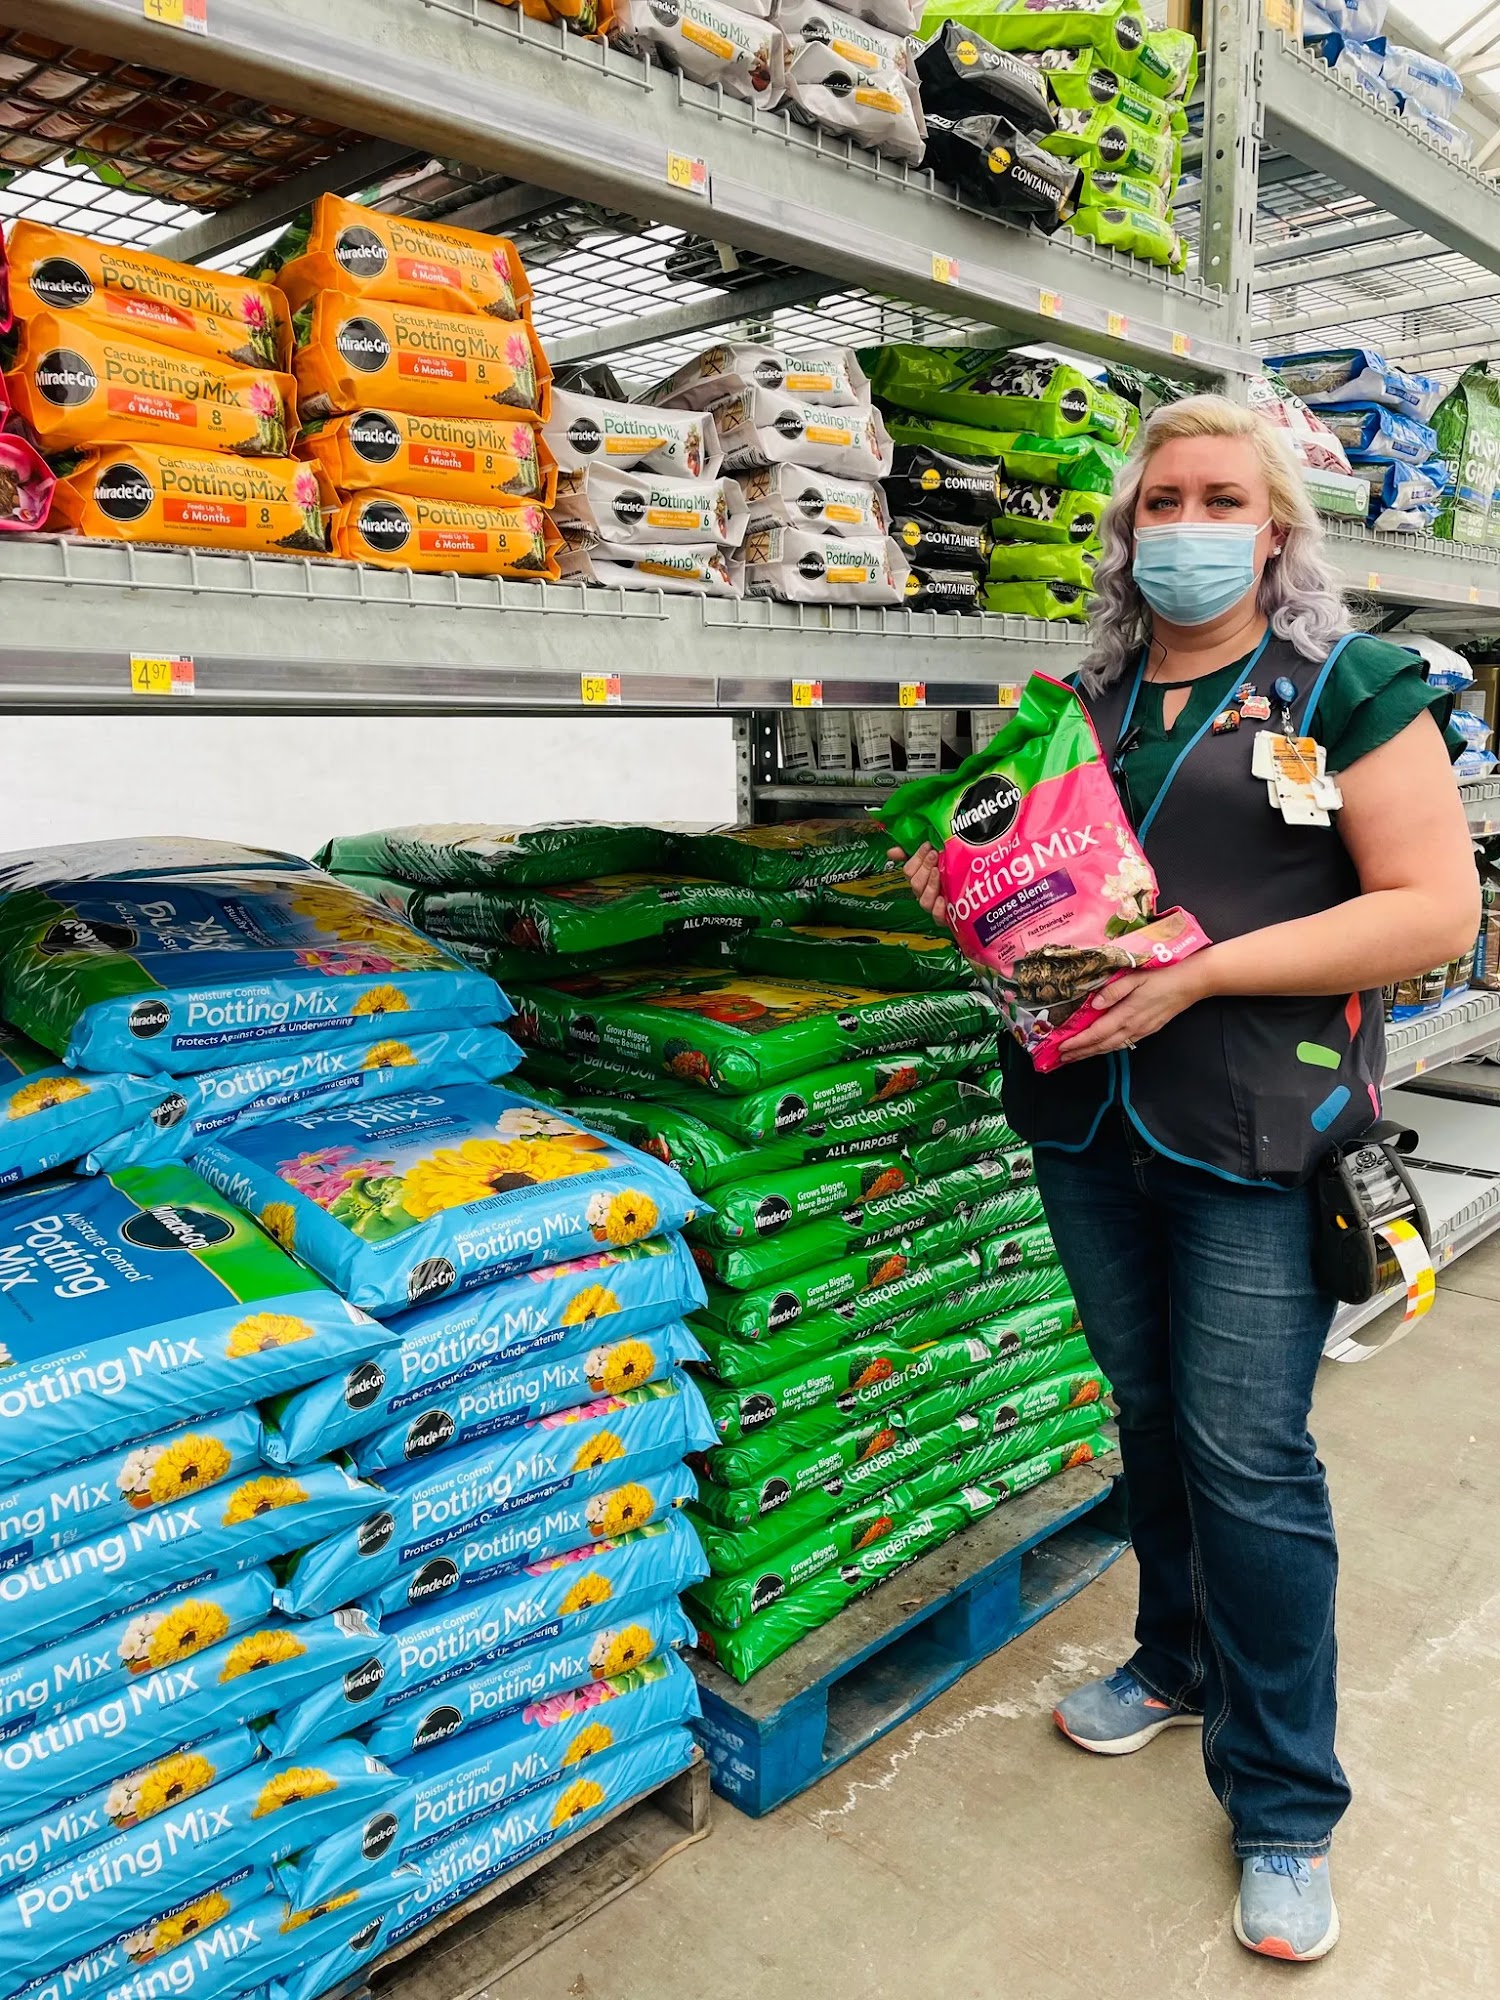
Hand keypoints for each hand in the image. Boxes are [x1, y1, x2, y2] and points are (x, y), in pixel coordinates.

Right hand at [887, 842, 947, 927]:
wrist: (976, 885)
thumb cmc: (953, 867)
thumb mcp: (936, 854)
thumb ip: (912, 851)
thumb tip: (891, 852)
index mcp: (919, 877)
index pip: (908, 871)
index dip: (917, 858)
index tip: (928, 845)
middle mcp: (924, 892)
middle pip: (915, 884)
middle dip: (924, 868)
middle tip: (935, 855)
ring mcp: (934, 905)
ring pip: (924, 900)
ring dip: (930, 885)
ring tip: (938, 873)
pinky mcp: (945, 917)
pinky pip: (937, 917)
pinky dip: (939, 909)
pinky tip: (943, 899)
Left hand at [1057, 959, 1211, 1063]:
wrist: (1190, 984)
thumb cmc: (1162, 976)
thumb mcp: (1135, 977)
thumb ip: (1113, 990)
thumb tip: (1094, 1002)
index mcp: (1126, 1014)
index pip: (1096, 1033)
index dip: (1077, 1042)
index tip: (1061, 1047)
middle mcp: (1132, 1027)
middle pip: (1101, 1045)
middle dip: (1079, 1053)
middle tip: (1061, 1058)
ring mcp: (1141, 1031)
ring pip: (1111, 1047)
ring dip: (1091, 1053)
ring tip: (1075, 1056)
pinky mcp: (1147, 1030)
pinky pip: (1122, 1044)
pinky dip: (1107, 1049)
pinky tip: (1100, 1048)